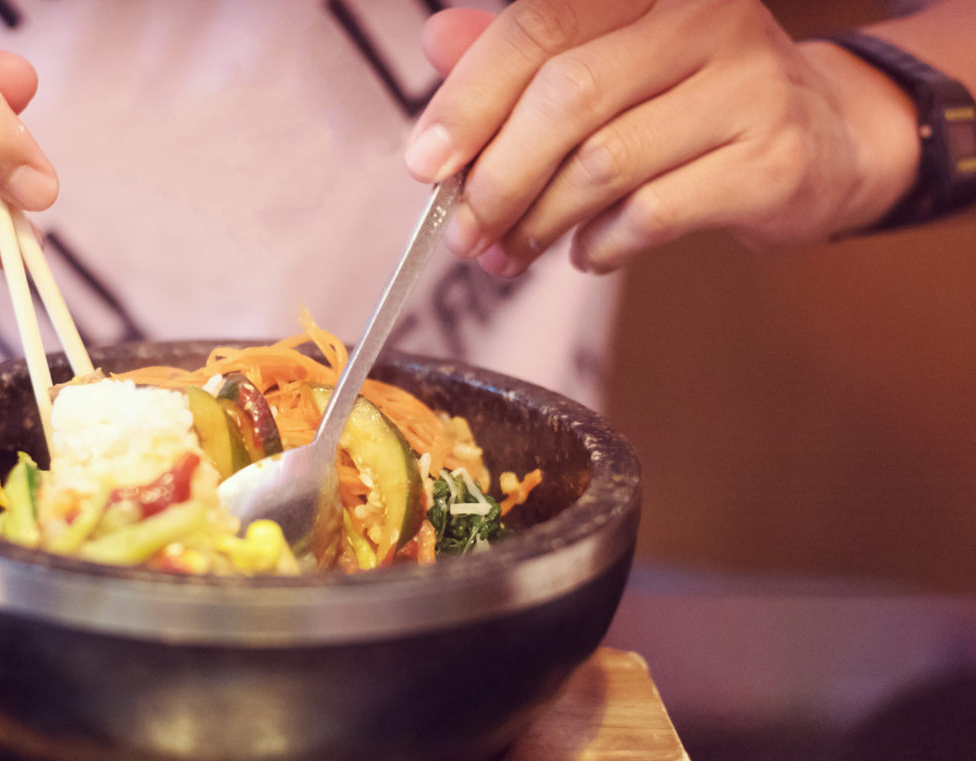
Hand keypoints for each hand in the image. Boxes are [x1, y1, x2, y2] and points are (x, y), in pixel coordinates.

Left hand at [405, 1, 918, 275]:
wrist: (819, 139)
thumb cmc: (685, 101)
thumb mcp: (601, 62)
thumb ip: (519, 53)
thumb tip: (437, 42)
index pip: (540, 26)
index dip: (470, 98)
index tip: (426, 164)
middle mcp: (704, 16)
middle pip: (567, 97)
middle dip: (497, 178)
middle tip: (464, 232)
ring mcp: (748, 85)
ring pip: (604, 162)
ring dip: (539, 223)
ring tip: (511, 252)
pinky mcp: (771, 161)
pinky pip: (654, 212)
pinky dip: (602, 243)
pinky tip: (587, 252)